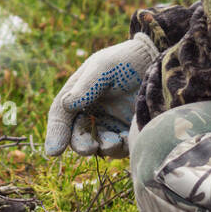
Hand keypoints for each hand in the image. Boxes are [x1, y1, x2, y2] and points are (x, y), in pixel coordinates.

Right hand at [44, 34, 158, 157]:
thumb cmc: (126, 60)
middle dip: (81, 145)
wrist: (156, 61)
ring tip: (111, 143)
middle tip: (88, 148)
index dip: (56, 133)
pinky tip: (126, 141)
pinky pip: (120, 147)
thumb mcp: (104, 67)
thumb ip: (87, 85)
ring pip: (98, 145)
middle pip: (78, 135)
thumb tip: (67, 105)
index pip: (61, 116)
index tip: (54, 151)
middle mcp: (90, 112)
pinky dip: (120, 148)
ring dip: (102, 148)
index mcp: (77, 95)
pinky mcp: (128, 132)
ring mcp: (109, 124)